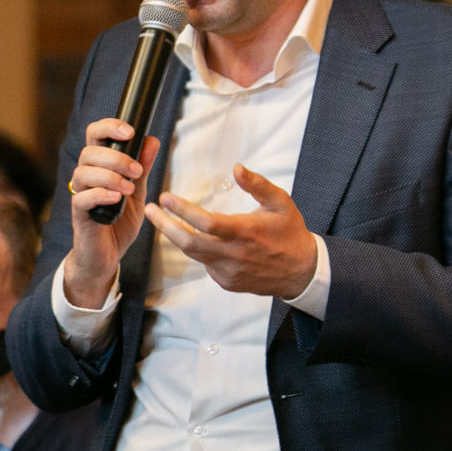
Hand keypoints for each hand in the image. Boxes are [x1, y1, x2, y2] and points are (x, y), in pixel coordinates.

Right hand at [61, 119, 161, 308]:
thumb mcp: (138, 193)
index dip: (108, 127)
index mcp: (99, 167)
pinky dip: (100, 194)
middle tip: (137, 172)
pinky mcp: (79, 215)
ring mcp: (81, 196)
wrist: (107, 256)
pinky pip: (82, 198)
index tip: (130, 132)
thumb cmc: (118, 224)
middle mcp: (86, 178)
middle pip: (89, 152)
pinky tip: (116, 199)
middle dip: (116, 158)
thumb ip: (142, 168)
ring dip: (110, 176)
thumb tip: (152, 141)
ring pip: (83, 172)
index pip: (95, 136)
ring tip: (129, 189)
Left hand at [146, 165, 317, 299]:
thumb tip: (237, 168)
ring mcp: (229, 272)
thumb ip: (257, 184)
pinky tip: (203, 241)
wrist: (301, 271)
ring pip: (194, 255)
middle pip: (188, 243)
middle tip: (150, 211)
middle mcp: (234, 254)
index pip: (205, 222)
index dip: (182, 210)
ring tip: (165, 221)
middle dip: (165, 226)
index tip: (165, 197)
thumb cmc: (290, 233)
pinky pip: (206, 265)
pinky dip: (200, 251)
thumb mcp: (280, 202)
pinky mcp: (227, 282)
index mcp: (245, 232)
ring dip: (177, 237)